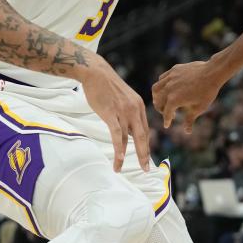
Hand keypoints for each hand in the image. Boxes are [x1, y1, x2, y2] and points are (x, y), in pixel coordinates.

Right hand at [81, 57, 150, 171]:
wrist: (96, 72)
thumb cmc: (108, 86)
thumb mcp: (124, 98)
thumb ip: (129, 112)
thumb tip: (129, 129)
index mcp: (139, 106)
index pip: (145, 130)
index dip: (146, 145)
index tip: (146, 158)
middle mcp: (135, 110)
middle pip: (142, 136)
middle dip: (144, 155)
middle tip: (146, 169)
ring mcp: (123, 112)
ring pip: (129, 138)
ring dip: (126, 156)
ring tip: (121, 169)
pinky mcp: (111, 113)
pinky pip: (117, 134)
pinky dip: (119, 148)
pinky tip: (120, 159)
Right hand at [152, 61, 223, 132]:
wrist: (212, 73)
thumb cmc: (207, 92)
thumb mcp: (199, 108)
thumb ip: (190, 119)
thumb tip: (187, 132)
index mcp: (173, 100)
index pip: (166, 113)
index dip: (166, 120)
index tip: (167, 125)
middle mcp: (168, 89)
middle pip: (158, 102)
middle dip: (161, 109)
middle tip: (166, 113)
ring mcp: (170, 78)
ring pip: (156, 88)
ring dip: (156, 96)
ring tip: (159, 100)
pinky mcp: (174, 70)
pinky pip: (162, 78)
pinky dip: (161, 84)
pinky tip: (166, 87)